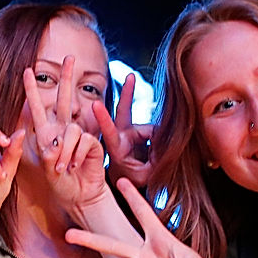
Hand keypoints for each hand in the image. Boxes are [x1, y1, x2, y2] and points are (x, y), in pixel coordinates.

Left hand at [23, 60, 108, 216]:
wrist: (79, 196)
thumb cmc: (59, 183)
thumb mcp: (45, 164)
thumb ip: (45, 148)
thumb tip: (49, 135)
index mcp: (47, 133)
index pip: (38, 108)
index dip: (32, 90)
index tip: (28, 71)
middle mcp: (64, 130)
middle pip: (65, 99)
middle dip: (67, 77)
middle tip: (69, 57)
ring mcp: (79, 135)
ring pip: (71, 129)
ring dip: (65, 151)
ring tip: (62, 167)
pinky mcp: (92, 142)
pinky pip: (83, 140)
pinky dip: (76, 155)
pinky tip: (75, 166)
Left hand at [95, 72, 153, 187]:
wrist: (133, 181)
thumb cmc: (135, 180)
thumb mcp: (146, 174)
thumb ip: (155, 158)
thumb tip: (162, 136)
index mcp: (116, 149)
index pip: (110, 132)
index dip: (103, 118)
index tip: (94, 104)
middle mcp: (122, 137)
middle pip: (125, 112)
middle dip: (127, 94)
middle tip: (130, 76)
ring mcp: (131, 133)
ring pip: (151, 128)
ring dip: (159, 139)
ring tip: (155, 159)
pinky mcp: (141, 132)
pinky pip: (156, 130)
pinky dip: (161, 137)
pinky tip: (158, 151)